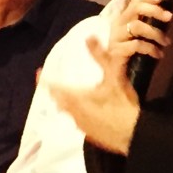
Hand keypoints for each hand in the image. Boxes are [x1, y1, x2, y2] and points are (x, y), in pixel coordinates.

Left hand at [51, 37, 139, 154]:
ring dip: (65, 102)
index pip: (53, 87)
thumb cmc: (122, 105)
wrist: (134, 135)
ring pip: (66, 111)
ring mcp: (81, 125)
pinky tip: (86, 110)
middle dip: (55, 90)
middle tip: (54, 82)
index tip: (38, 72)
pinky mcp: (89, 134)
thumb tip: (89, 36)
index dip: (43, 79)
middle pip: (58, 100)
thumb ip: (101, 57)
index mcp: (75, 97)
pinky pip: (77, 120)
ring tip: (69, 94)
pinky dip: (76, 112)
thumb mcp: (114, 77)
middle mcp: (73, 112)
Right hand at [111, 0, 172, 59]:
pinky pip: (136, 45)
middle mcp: (118, 26)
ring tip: (167, 42)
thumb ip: (150, 25)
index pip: (134, 1)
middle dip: (154, 10)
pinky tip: (158, 54)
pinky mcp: (117, 52)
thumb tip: (167, 15)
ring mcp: (116, 38)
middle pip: (135, 9)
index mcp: (123, 20)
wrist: (115, 80)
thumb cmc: (131, 57)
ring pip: (137, 26)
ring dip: (155, 33)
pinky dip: (150, 48)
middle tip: (170, 16)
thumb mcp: (141, 38)